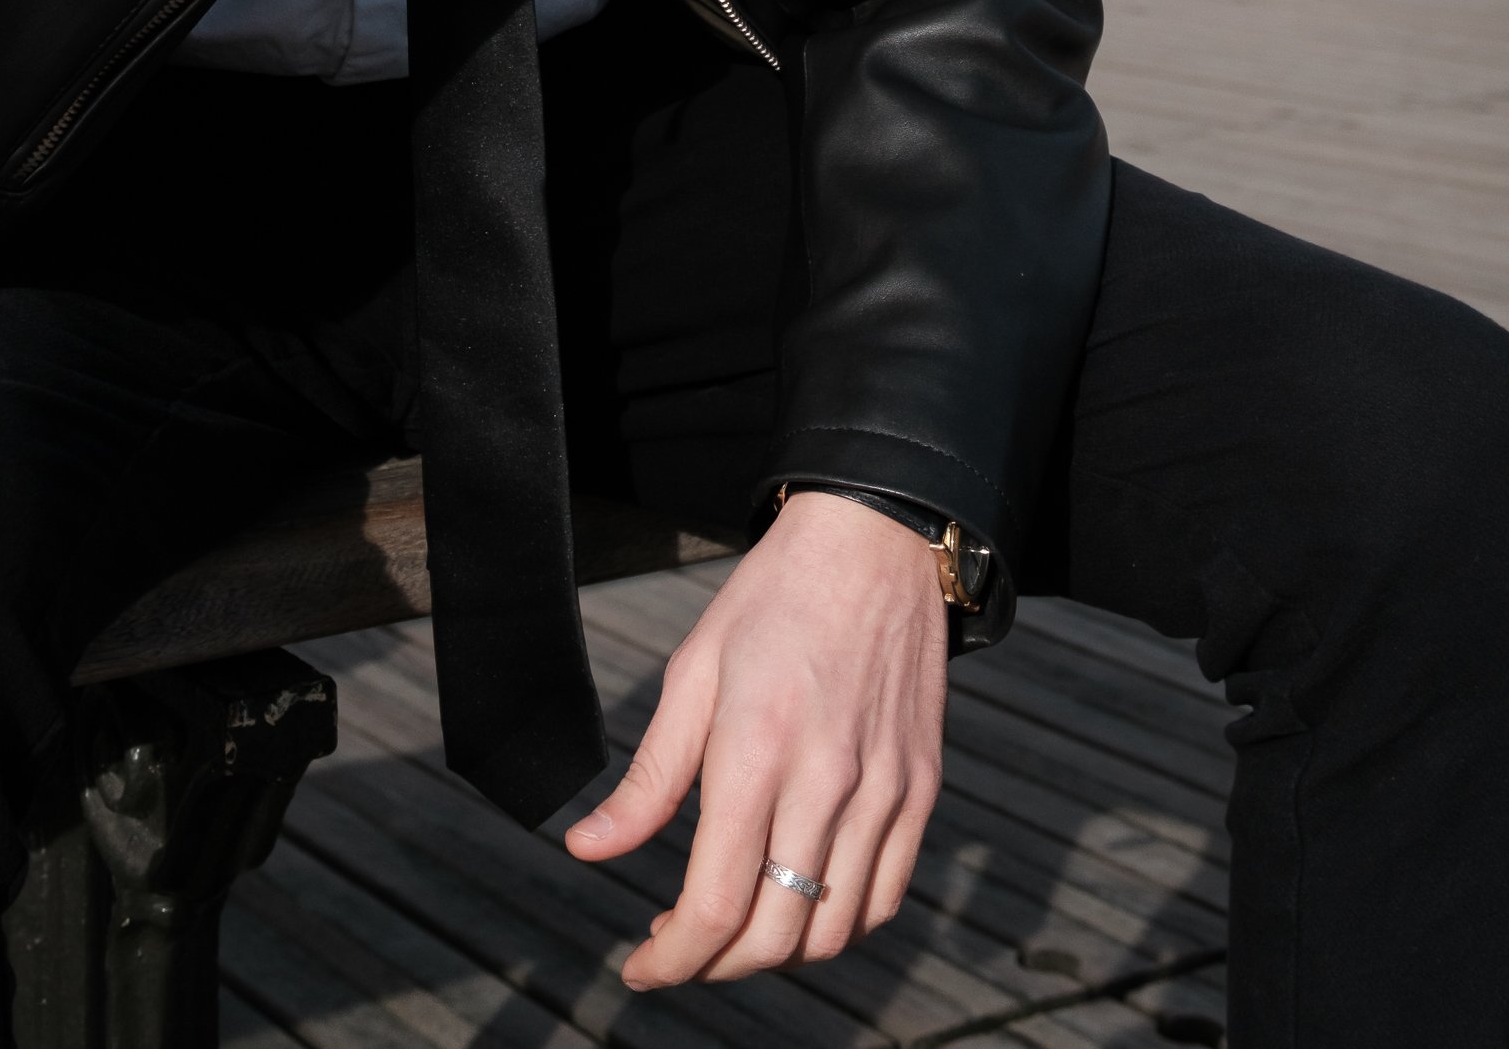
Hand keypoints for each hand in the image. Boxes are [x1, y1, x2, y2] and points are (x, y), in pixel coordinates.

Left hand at [565, 491, 947, 983]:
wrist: (876, 540)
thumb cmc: (773, 598)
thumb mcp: (694, 670)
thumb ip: (650, 777)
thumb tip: (587, 850)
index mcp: (757, 748)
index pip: (715, 903)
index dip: (671, 959)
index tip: (640, 967)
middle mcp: (828, 781)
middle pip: (775, 935)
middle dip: (714, 967)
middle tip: (678, 949)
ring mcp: (885, 790)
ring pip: (834, 932)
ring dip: (776, 955)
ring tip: (734, 927)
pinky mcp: (921, 788)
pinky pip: (884, 899)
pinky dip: (839, 927)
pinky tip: (799, 901)